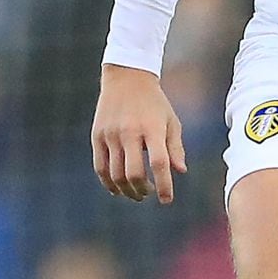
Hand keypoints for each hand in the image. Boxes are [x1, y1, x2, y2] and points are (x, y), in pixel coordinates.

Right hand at [91, 65, 186, 203]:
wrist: (127, 78)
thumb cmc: (155, 103)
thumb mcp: (171, 121)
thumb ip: (175, 148)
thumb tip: (180, 172)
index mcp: (152, 128)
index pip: (158, 163)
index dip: (163, 185)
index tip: (167, 200)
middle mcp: (129, 132)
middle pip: (133, 173)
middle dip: (142, 190)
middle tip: (149, 193)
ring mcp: (111, 134)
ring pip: (115, 175)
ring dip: (126, 190)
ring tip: (136, 193)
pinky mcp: (97, 136)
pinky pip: (100, 167)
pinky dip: (108, 183)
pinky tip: (117, 188)